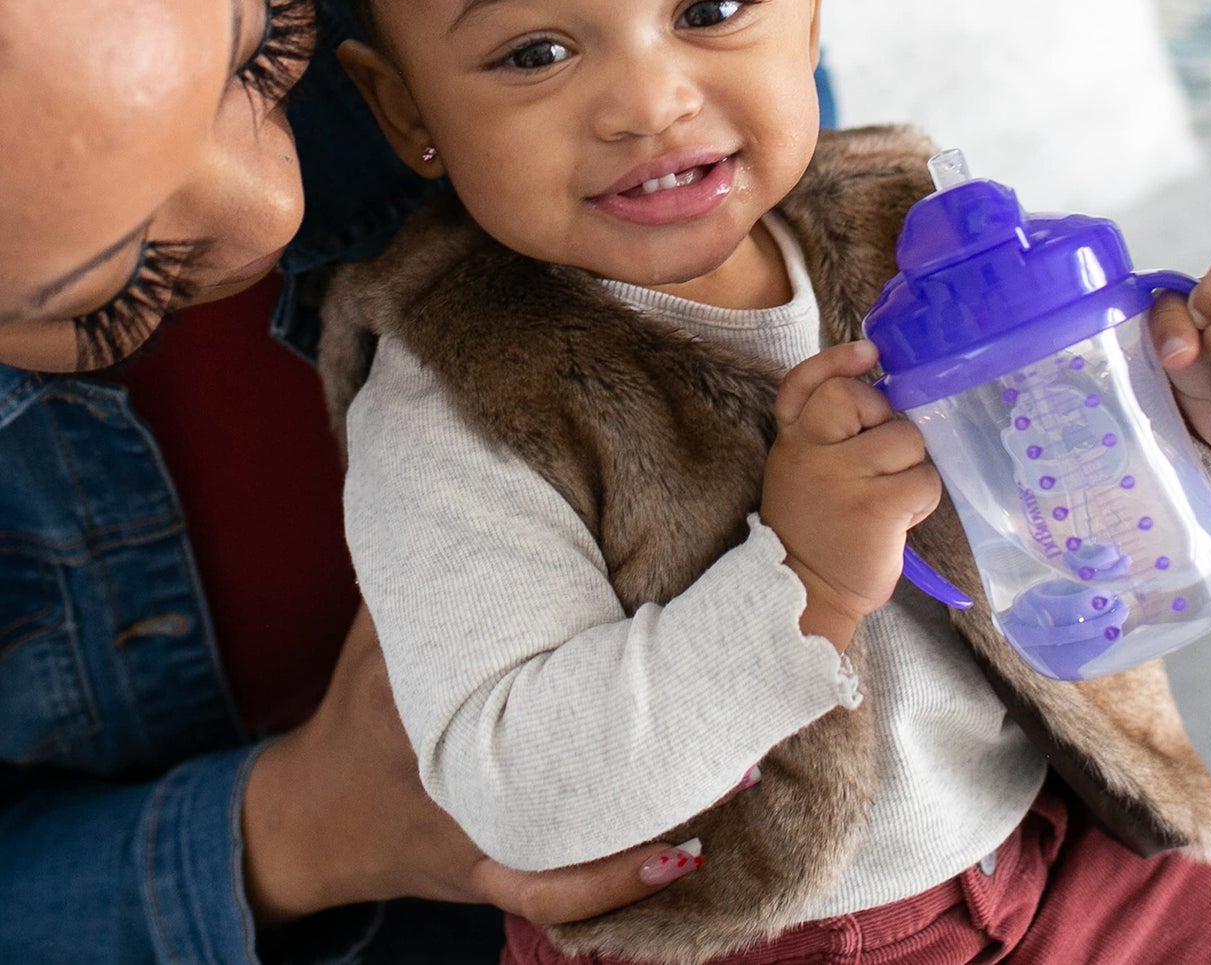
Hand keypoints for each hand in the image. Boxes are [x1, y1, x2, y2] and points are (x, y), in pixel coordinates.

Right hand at [242, 605, 698, 929]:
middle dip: (652, 734)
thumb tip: (478, 486)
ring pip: (575, 834)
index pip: (520, 669)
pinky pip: (553, 892)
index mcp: (436, 698)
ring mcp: (474, 830)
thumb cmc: (355, 707)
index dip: (599, 649)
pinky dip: (616, 884)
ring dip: (655, 813)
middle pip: (567, 753)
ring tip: (733, 776)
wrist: (310, 819)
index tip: (674, 626)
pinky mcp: (485, 874)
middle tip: (731, 701)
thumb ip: (432, 573)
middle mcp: (460, 769)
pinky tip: (681, 859)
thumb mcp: (378, 632)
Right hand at [760, 340, 941, 651]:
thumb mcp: (802, 470)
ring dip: (910, 467)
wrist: (803, 592)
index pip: (805, 382)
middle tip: (878, 458)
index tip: (869, 354)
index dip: (836, 361)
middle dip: (883, 418)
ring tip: (890, 497)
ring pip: (905, 438)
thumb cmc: (816, 528)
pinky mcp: (874, 506)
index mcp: (792, 439)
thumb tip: (883, 391)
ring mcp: (841, 477)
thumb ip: (826, 433)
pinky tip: (901, 518)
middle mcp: (810, 450)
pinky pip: (923, 480)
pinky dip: (922, 499)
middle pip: (857, 397)